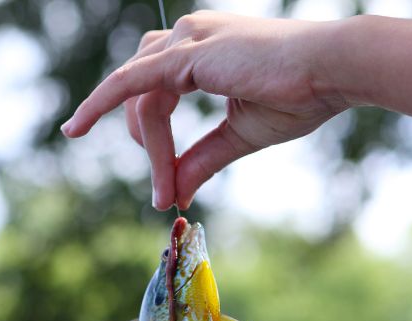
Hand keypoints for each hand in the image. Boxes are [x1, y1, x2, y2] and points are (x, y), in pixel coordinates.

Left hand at [61, 11, 345, 209]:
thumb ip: (203, 159)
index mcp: (201, 51)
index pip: (156, 95)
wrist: (333, 72)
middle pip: (140, 96)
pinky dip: (101, 104)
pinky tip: (78, 126)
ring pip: (139, 98)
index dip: (156, 145)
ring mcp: (186, 40)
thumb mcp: (240, 136)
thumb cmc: (300, 96)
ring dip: (147, 147)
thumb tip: (176, 192)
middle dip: (149, 148)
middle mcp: (188, 36)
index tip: (168, 187)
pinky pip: (131, 82)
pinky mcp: (188, 53)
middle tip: (165, 193)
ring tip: (163, 187)